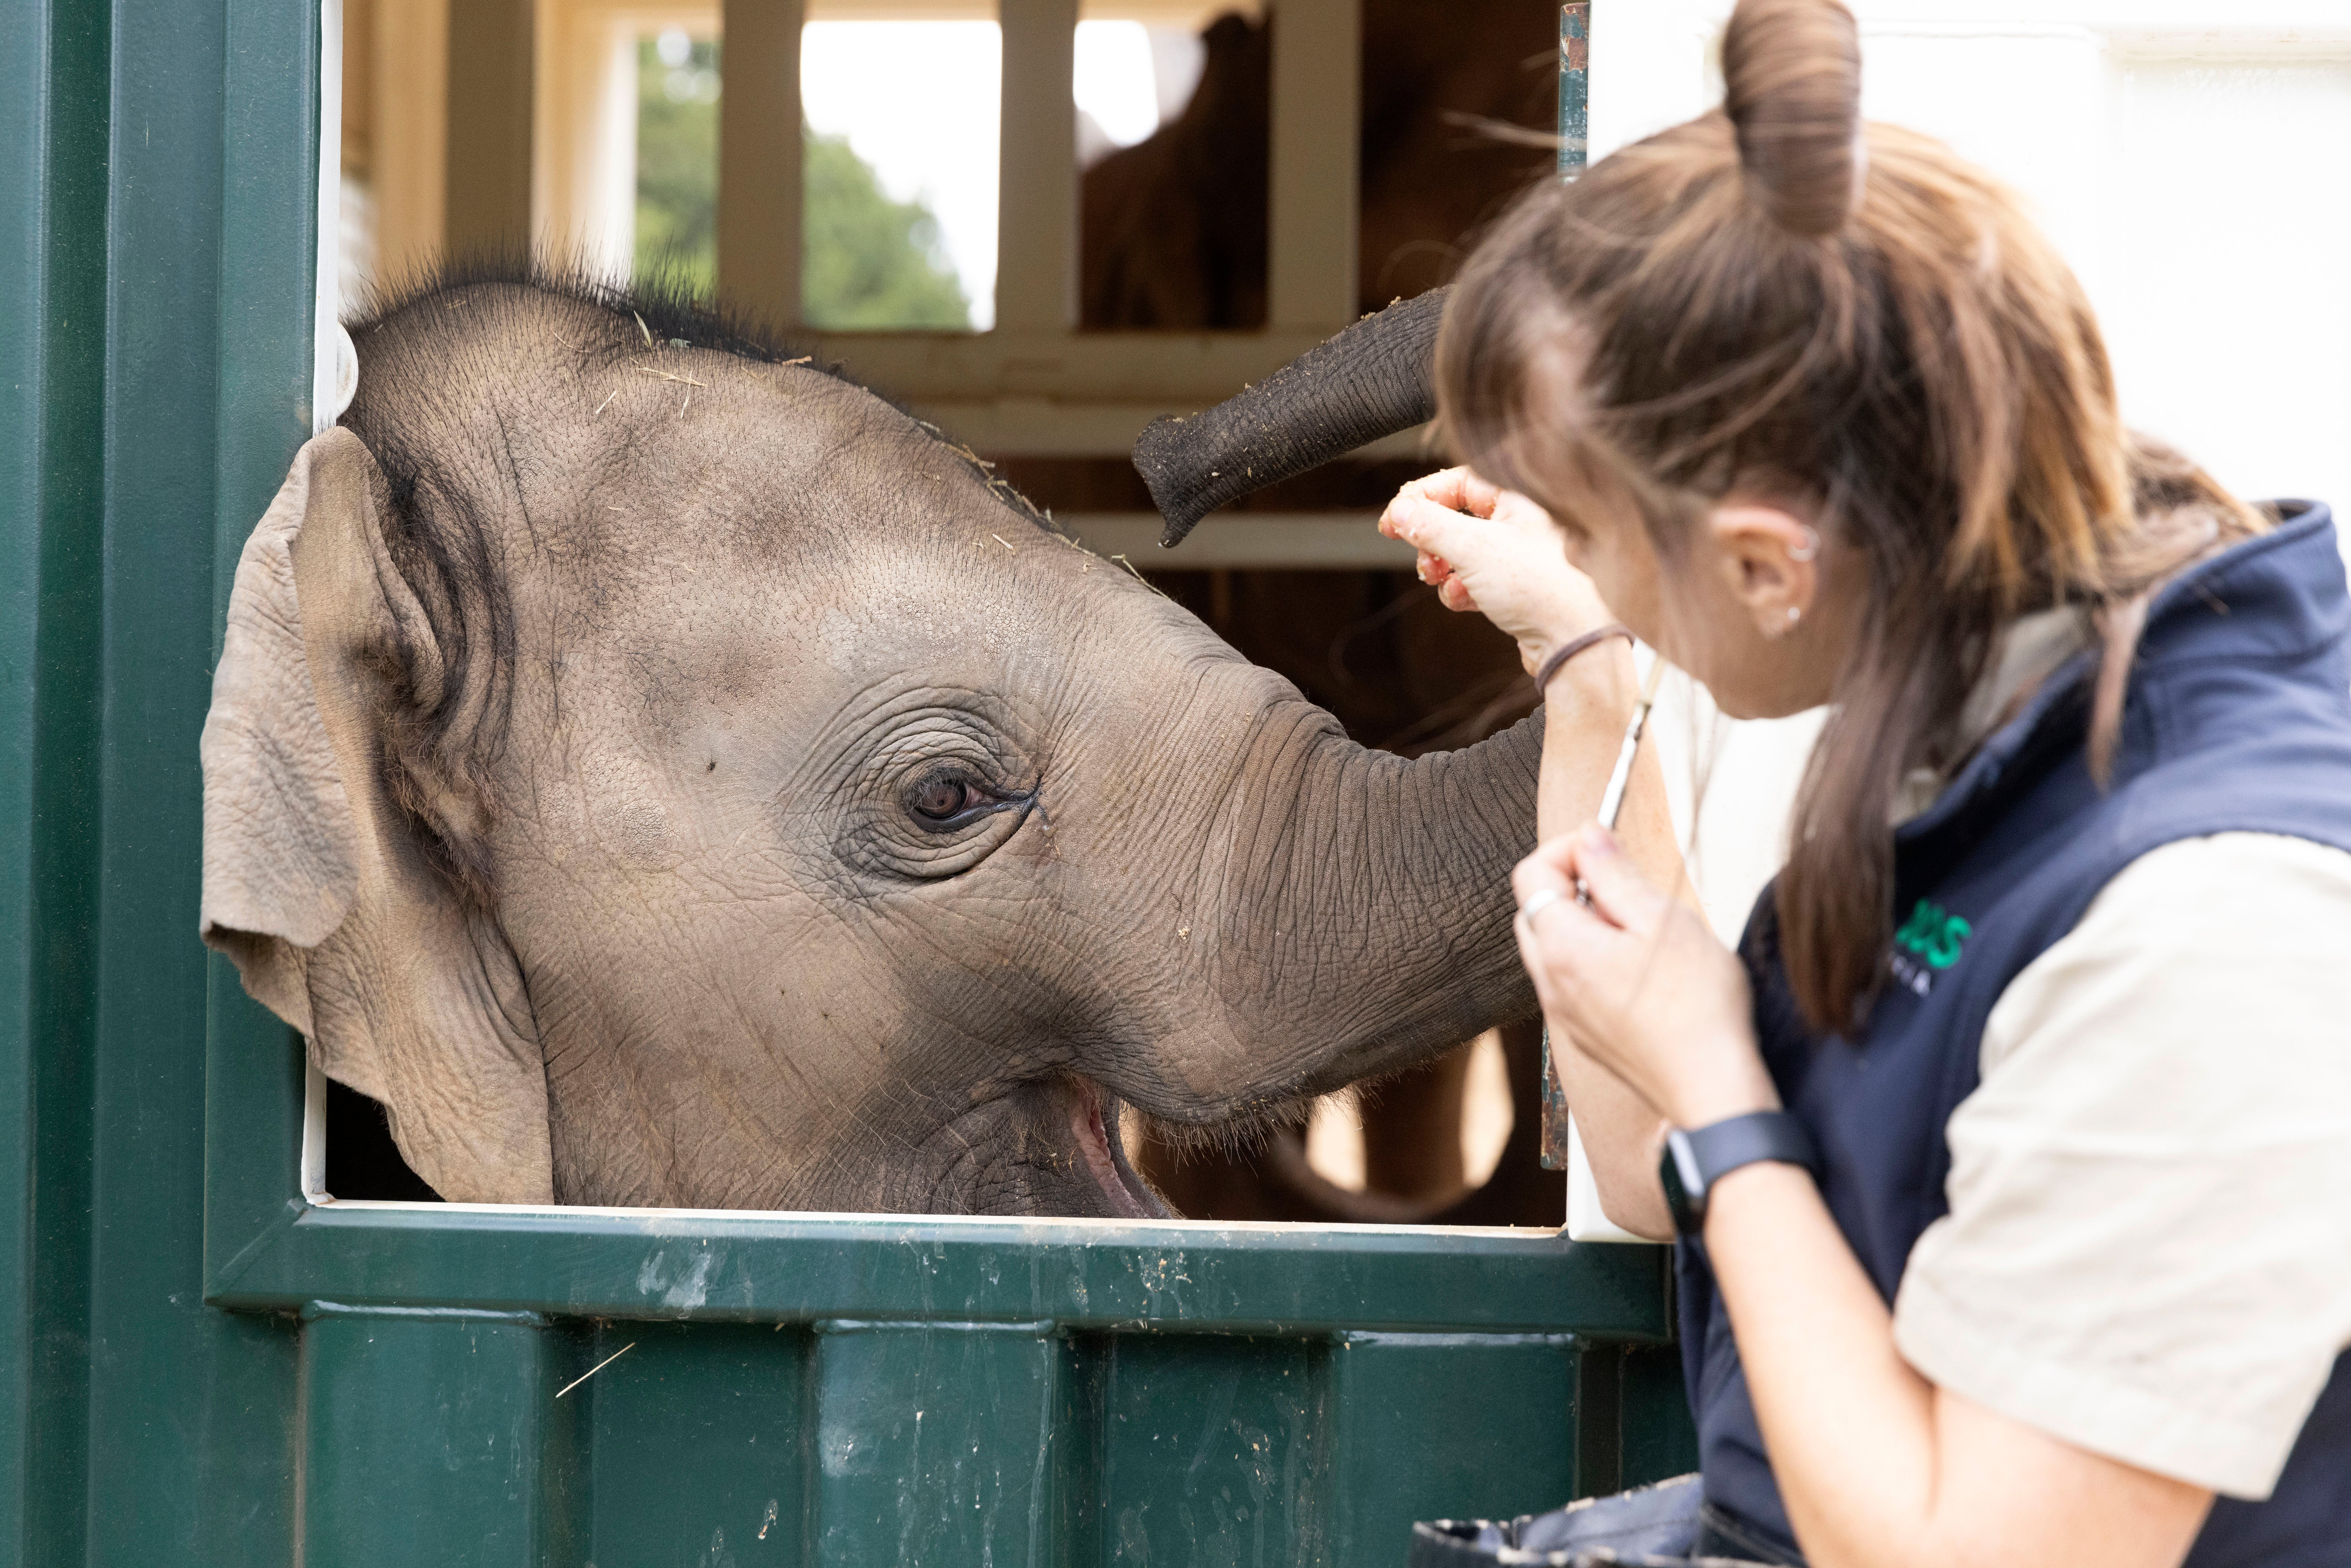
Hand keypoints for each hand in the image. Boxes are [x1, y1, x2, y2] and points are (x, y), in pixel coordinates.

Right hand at [1378, 468, 1615, 675]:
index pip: (1458, 481)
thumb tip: (1399, 511)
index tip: (1392, 522)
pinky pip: (1476, 579)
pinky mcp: (1518, 586)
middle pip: (1457, 517)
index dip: (1421, 498)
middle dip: (1430, 539)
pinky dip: (1462, 589)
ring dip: (1442, 567)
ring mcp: (1521, 555)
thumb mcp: (1473, 548)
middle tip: (1422, 559)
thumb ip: (1430, 525)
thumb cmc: (1538, 587)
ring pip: (1463, 551)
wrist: (1573, 641)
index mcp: (1520, 497)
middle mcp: (1523, 521)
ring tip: (1439, 580)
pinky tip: (1464, 600)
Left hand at [1512, 825, 1777, 1129]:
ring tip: (1639, 929)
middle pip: (1534, 909)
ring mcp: (1563, 1013)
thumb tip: (1588, 836)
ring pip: (1551, 946)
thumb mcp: (1662, 920)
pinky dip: (1591, 957)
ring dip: (1584, 922)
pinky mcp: (1584, 1033)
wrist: (1711, 1089)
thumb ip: (1616, 874)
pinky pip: (1569, 979)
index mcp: (1562, 948)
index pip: (1531, 874)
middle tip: (1627, 890)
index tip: (1608, 850)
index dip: (1567, 849)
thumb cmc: (1698, 1007)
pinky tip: (1639, 966)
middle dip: (1572, 884)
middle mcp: (1550, 982)